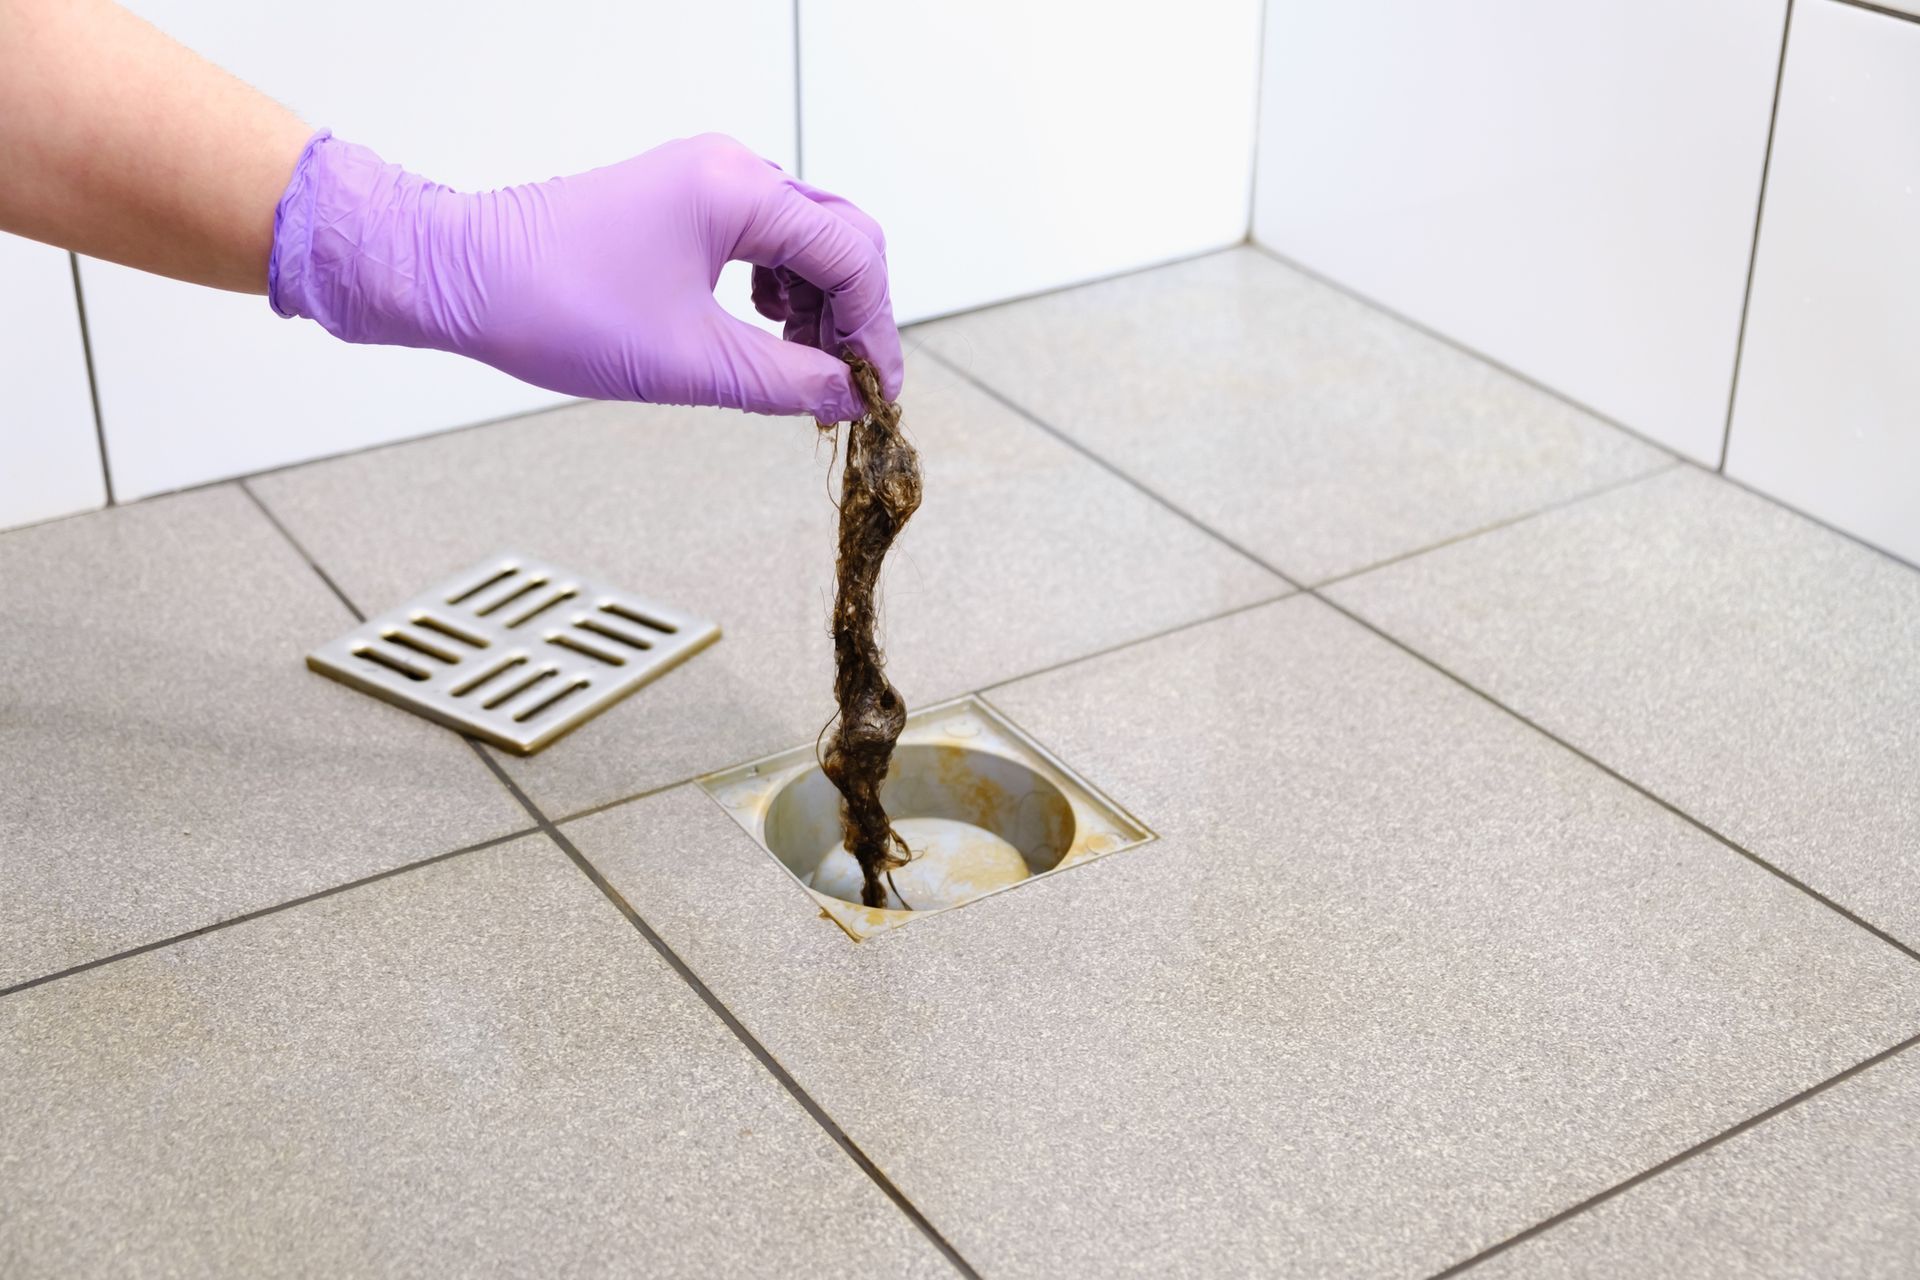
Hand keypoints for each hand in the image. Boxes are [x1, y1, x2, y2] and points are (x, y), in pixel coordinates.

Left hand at [270, 131, 899, 422]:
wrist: (457, 277)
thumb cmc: (551, 304)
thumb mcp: (689, 363)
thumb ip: (787, 381)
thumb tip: (850, 397)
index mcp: (738, 190)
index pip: (852, 254)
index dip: (875, 330)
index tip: (876, 390)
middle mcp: (729, 171)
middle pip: (839, 237)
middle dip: (853, 315)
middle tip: (848, 384)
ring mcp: (704, 183)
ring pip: (804, 240)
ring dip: (818, 307)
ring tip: (803, 369)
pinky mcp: (680, 204)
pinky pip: (762, 241)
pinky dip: (781, 291)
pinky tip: (765, 333)